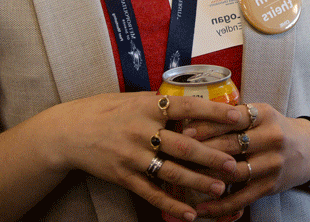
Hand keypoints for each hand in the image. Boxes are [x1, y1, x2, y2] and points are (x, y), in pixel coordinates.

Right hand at [43, 93, 243, 219]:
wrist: (69, 132)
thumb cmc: (106, 111)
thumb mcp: (134, 99)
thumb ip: (161, 104)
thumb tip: (194, 103)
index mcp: (149, 106)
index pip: (188, 107)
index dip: (215, 112)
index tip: (239, 115)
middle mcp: (142, 130)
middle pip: (184, 145)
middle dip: (212, 156)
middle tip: (235, 164)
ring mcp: (132, 155)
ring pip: (171, 171)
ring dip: (197, 182)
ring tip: (219, 188)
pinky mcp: (123, 176)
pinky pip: (150, 192)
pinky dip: (170, 204)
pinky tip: (188, 214)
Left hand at [181, 103, 309, 219]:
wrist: (307, 150)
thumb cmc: (271, 129)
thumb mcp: (258, 115)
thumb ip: (231, 116)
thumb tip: (188, 118)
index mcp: (265, 114)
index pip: (233, 118)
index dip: (207, 124)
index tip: (183, 130)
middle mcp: (272, 137)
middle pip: (231, 145)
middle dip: (201, 150)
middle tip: (177, 155)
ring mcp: (272, 163)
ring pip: (234, 172)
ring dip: (206, 177)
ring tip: (182, 179)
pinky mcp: (270, 186)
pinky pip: (241, 198)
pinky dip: (219, 206)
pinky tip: (199, 209)